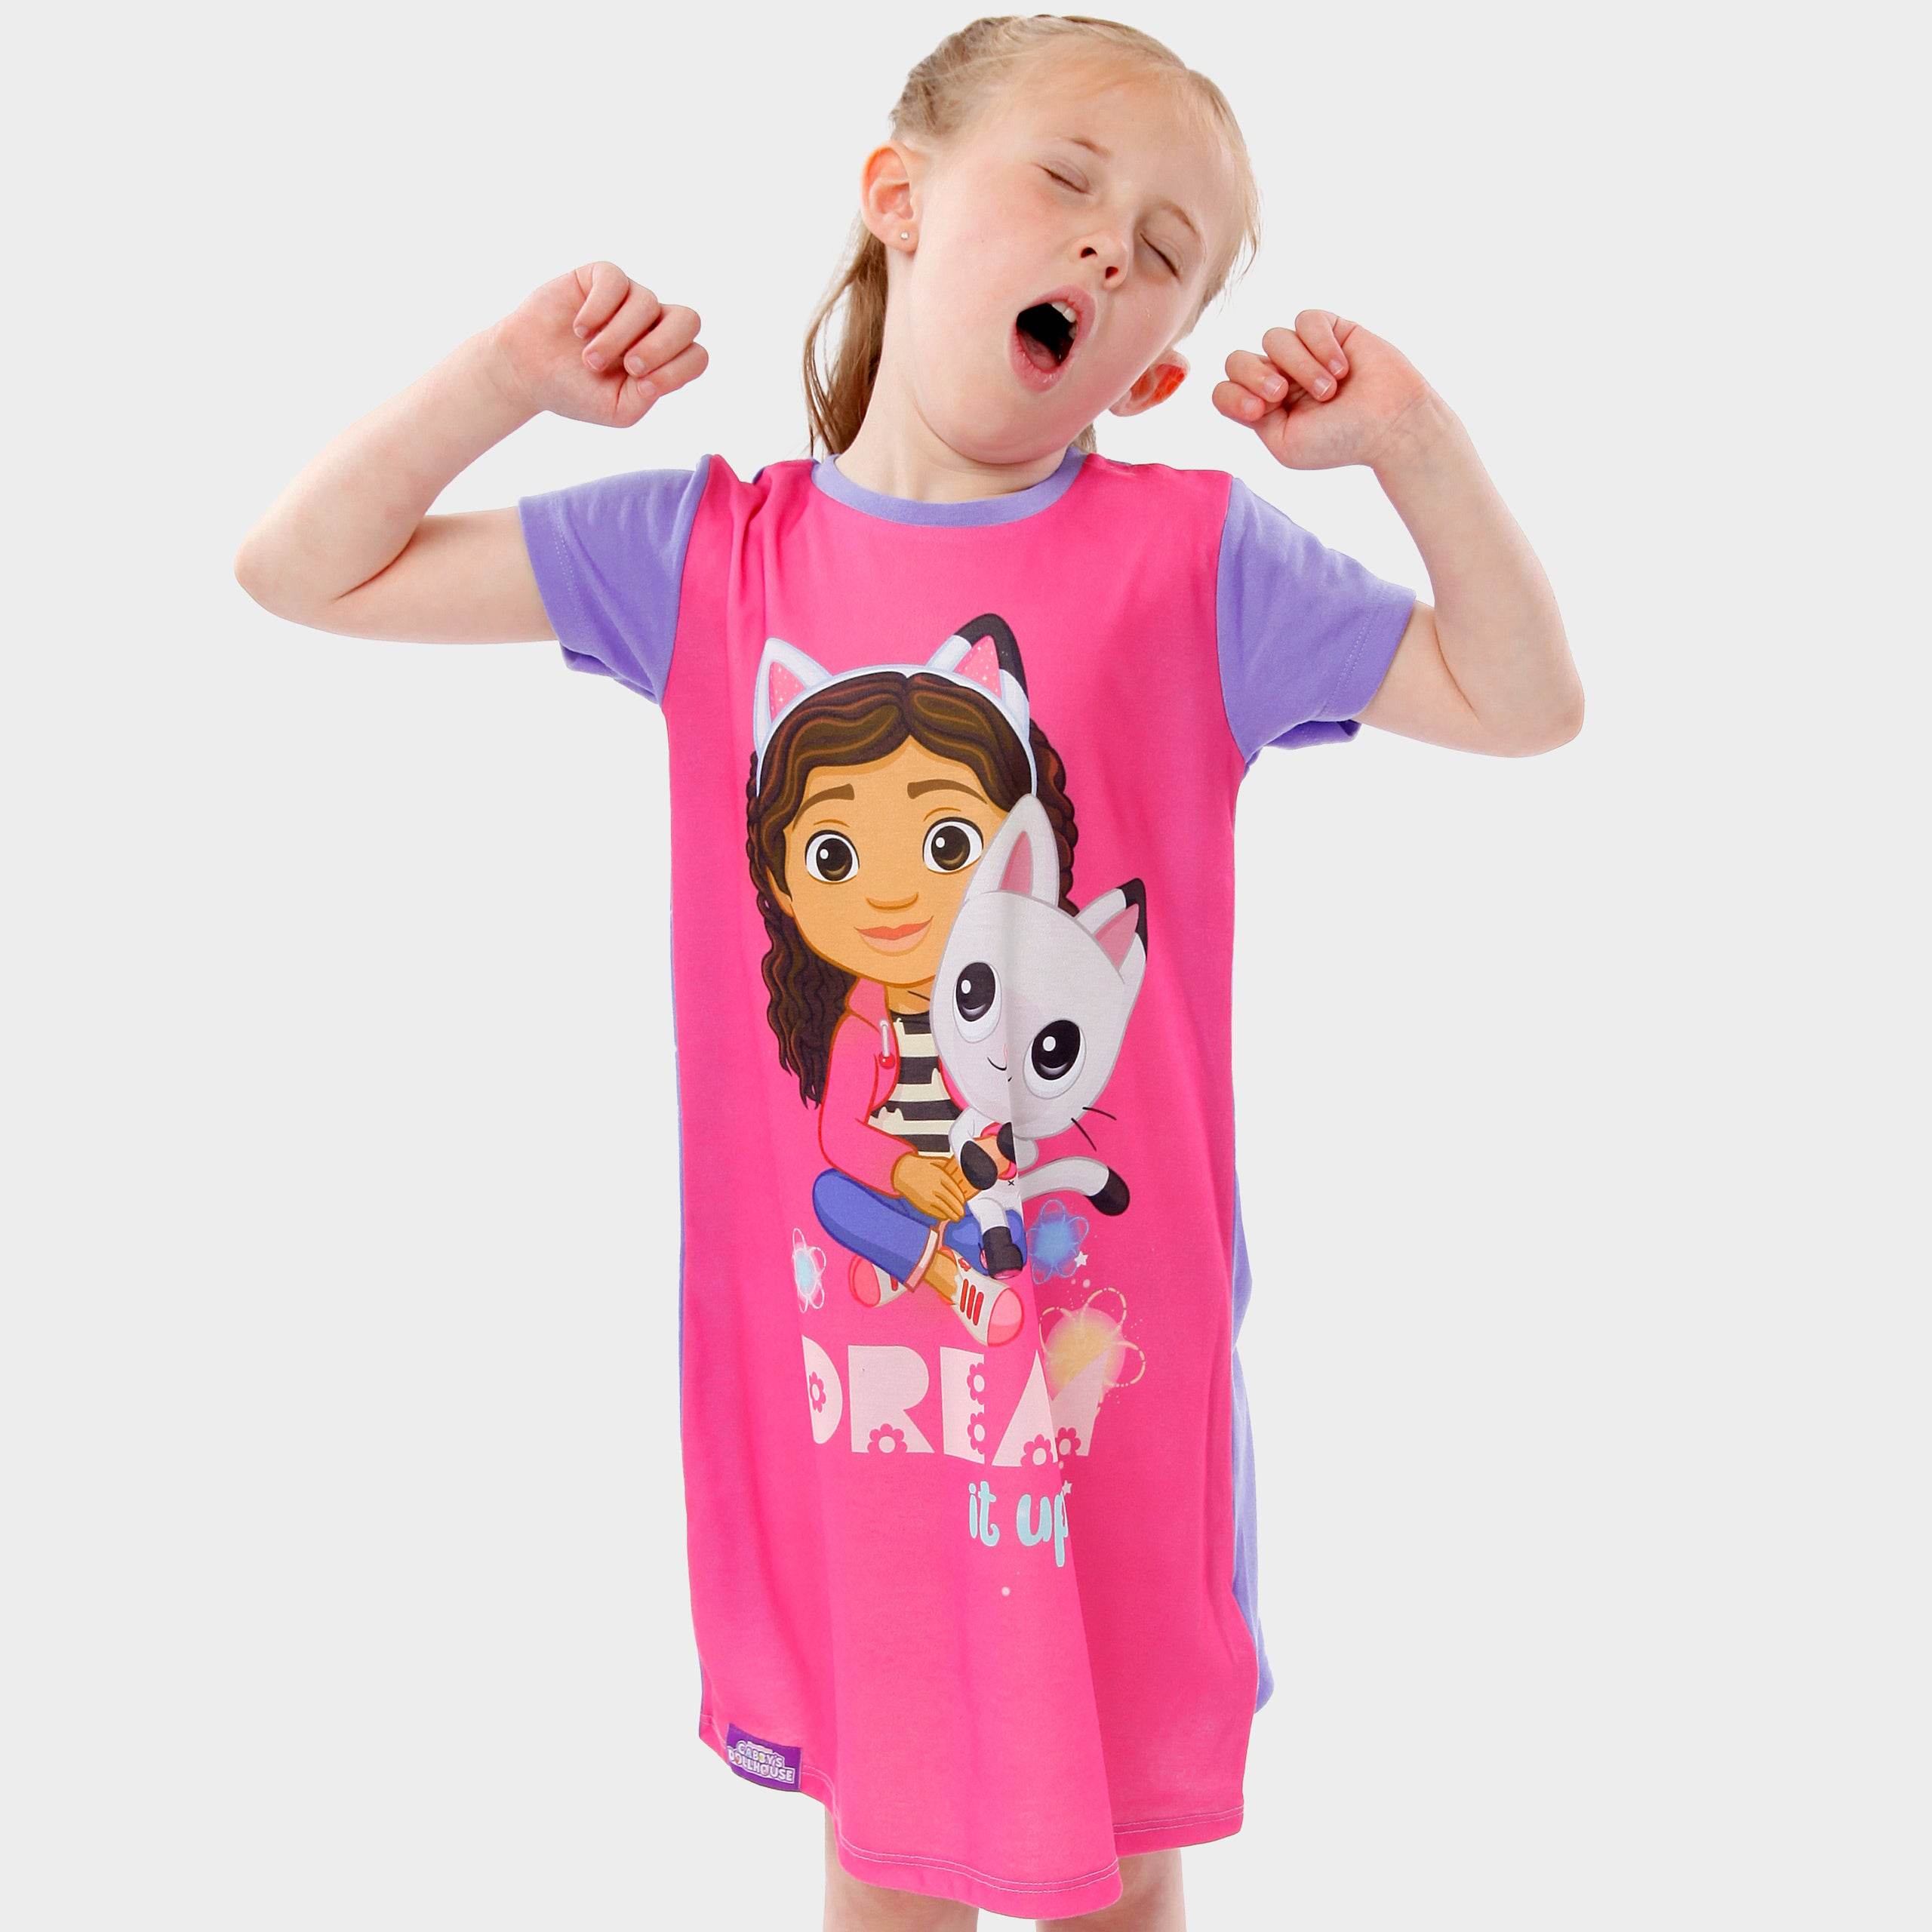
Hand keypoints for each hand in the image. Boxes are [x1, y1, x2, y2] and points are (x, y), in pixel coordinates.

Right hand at [484, 262, 707, 426]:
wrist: (528, 372)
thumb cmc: (576, 391)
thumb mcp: (618, 410)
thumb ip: (648, 397)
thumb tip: (660, 371)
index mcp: (664, 359)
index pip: (696, 356)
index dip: (678, 369)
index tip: (643, 385)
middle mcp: (652, 325)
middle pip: (688, 320)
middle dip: (663, 345)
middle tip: (631, 366)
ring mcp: (628, 299)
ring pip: (647, 303)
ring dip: (617, 336)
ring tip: (589, 358)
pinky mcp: (601, 278)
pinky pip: (616, 282)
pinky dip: (599, 309)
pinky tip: (580, 329)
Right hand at [892, 1152, 968, 1224]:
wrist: (902, 1171)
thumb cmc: (922, 1166)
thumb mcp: (938, 1162)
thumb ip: (950, 1168)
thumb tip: (962, 1175)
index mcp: (941, 1176)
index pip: (956, 1191)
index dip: (961, 1199)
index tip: (963, 1202)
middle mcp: (936, 1187)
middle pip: (952, 1202)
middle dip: (959, 1209)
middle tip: (961, 1213)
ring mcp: (929, 1197)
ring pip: (945, 1209)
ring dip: (953, 1215)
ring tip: (957, 1217)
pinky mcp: (923, 1204)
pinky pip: (935, 1212)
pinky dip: (942, 1215)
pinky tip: (945, 1216)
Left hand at [1214, 311, 1431, 471]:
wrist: (1390, 425)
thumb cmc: (1340, 441)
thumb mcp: (1285, 444)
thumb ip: (1251, 417)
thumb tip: (1238, 384)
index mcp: (1263, 408)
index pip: (1224, 390)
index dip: (1233, 395)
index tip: (1260, 411)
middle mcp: (1278, 376)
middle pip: (1237, 359)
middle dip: (1255, 375)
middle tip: (1281, 394)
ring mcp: (1302, 352)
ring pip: (1272, 338)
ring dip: (1300, 366)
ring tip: (1329, 390)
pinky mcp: (1329, 329)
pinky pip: (1305, 321)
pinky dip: (1320, 344)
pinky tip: (1341, 368)